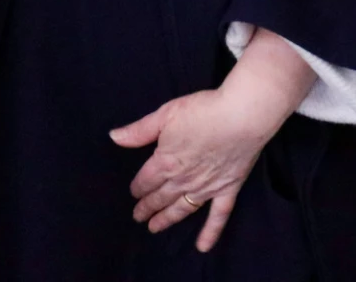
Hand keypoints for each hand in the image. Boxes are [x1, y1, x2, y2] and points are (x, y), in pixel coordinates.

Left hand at [109, 28, 315, 251]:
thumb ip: (139, 130)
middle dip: (147, 207)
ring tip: (154, 228)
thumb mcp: (166, 114)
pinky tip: (202, 246)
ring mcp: (205, 188)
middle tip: (138, 217)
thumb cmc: (203, 110)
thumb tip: (114, 137)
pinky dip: (210, 233)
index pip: (146, 180)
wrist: (241, 116)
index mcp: (165, 162)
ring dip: (166, 219)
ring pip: (181, 208)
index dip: (137, 188)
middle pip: (160, 197)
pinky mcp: (227, 189)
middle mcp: (183, 180)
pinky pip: (217, 216)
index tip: (133, 193)